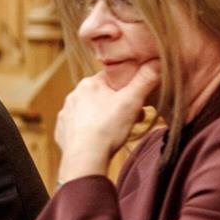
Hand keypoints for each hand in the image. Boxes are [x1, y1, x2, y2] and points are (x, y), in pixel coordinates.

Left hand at [55, 61, 160, 181]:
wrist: (85, 156)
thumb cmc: (108, 128)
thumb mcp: (132, 101)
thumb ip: (145, 80)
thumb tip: (156, 62)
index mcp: (90, 84)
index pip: (113, 77)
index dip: (129, 86)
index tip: (139, 98)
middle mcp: (74, 95)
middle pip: (103, 94)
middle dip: (120, 104)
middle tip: (134, 118)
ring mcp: (67, 113)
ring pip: (92, 110)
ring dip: (106, 117)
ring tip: (119, 130)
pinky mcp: (63, 130)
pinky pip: (80, 125)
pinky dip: (91, 129)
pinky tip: (100, 138)